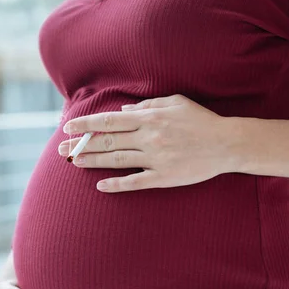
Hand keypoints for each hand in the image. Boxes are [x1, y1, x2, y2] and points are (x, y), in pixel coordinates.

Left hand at [59, 95, 235, 191]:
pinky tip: (101, 186)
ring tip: (74, 163)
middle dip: (82, 145)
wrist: (226, 144)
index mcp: (150, 118)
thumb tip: (122, 111)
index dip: (86, 124)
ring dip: (93, 161)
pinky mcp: (164, 177)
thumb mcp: (176, 102)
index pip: (109, 121)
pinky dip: (117, 185)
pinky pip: (136, 181)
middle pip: (108, 141)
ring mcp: (156, 159)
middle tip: (62, 151)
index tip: (68, 128)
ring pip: (117, 160)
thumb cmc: (201, 120)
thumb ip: (148, 105)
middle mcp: (149, 137)